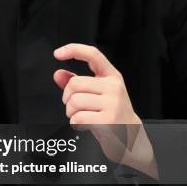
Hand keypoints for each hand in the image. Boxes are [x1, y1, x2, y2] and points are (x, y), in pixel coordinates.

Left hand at [53, 43, 156, 177]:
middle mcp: (114, 86)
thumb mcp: (97, 93)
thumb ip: (77, 82)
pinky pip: (78, 118)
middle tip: (74, 106)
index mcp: (111, 76)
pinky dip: (75, 123)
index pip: (93, 55)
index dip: (74, 50)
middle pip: (74, 84)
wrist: (129, 135)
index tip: (58, 53)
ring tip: (81, 116)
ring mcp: (113, 103)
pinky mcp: (109, 120)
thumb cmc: (111, 112)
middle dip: (67, 97)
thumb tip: (58, 74)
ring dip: (71, 112)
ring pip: (74, 102)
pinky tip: (85, 124)